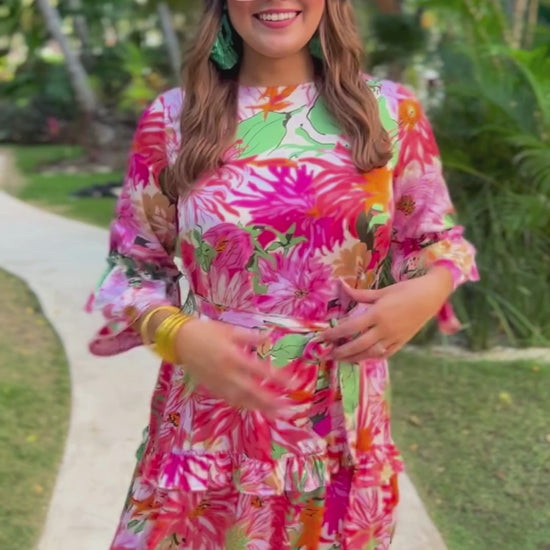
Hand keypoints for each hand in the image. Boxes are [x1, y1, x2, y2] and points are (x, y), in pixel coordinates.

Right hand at [174, 319, 285, 416]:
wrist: (180, 341)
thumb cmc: (206, 332)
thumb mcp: (229, 330)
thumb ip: (250, 337)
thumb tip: (268, 339)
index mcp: (233, 357)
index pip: (260, 370)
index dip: (277, 378)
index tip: (292, 384)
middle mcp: (227, 374)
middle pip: (253, 392)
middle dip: (271, 401)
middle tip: (287, 408)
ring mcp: (219, 384)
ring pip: (242, 400)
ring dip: (259, 407)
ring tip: (276, 413)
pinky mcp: (213, 388)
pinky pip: (231, 400)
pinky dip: (243, 405)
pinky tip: (254, 408)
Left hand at [322, 268, 452, 361]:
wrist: (431, 296)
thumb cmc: (406, 290)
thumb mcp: (382, 291)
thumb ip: (359, 294)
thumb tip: (340, 285)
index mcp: (377, 313)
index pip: (350, 327)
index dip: (334, 334)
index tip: (322, 337)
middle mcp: (384, 329)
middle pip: (357, 345)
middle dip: (340, 351)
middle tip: (327, 354)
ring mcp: (393, 338)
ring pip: (369, 354)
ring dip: (353, 358)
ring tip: (340, 359)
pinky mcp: (401, 343)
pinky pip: (383, 354)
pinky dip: (370, 358)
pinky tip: (360, 358)